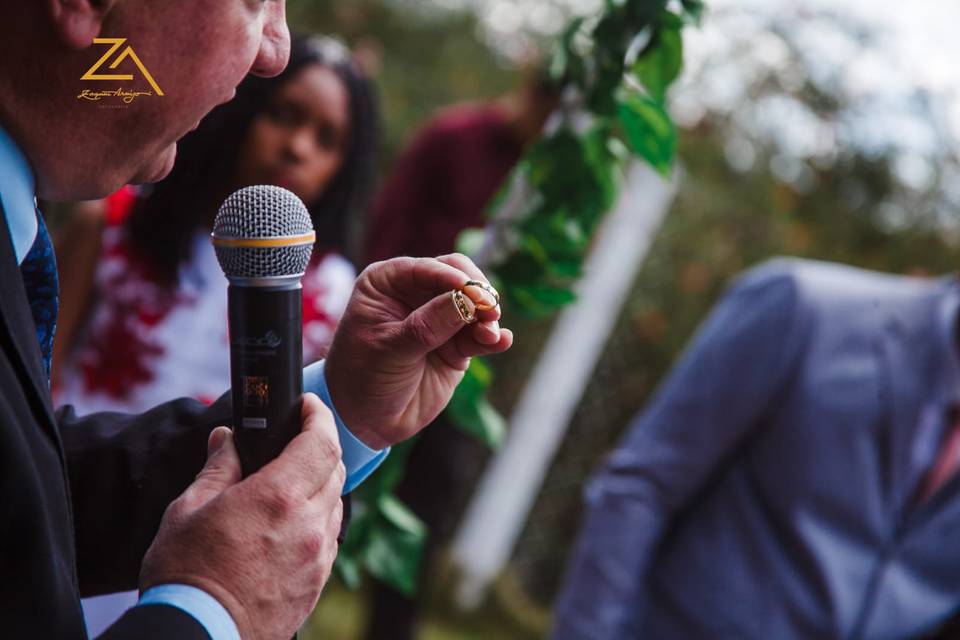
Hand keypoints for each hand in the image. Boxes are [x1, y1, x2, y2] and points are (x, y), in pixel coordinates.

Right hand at [140, 394, 344, 639]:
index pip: (321, 441)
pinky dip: (319, 519)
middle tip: (296, 439)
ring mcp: (317, 557)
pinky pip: (329, 538)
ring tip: (290, 482)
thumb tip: (227, 438)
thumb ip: (218, 467)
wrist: (199, 635)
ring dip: (321, 484)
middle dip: (320, 447)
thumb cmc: (187, 575)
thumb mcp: (188, 509)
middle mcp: (309, 524)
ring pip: (336, 504)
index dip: (320, 416)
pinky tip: (291, 522)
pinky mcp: (316, 583)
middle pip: (335, 469)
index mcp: (279, 497)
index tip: (310, 405)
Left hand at [325, 253, 512, 449]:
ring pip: (473, 305)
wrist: (365, 421)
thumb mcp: (389, 349)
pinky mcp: (455, 345)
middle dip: (476, 292)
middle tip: (489, 308)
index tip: (470, 290)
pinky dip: (492, 337)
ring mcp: (438, 319)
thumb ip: (427, 325)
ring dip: (487, 315)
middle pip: (456, 278)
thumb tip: (468, 299)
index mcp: (386, 283)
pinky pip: (479, 335)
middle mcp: (413, 294)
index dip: (450, 276)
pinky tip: (502, 341)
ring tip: (490, 333)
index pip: (424, 267)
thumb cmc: (362, 378)